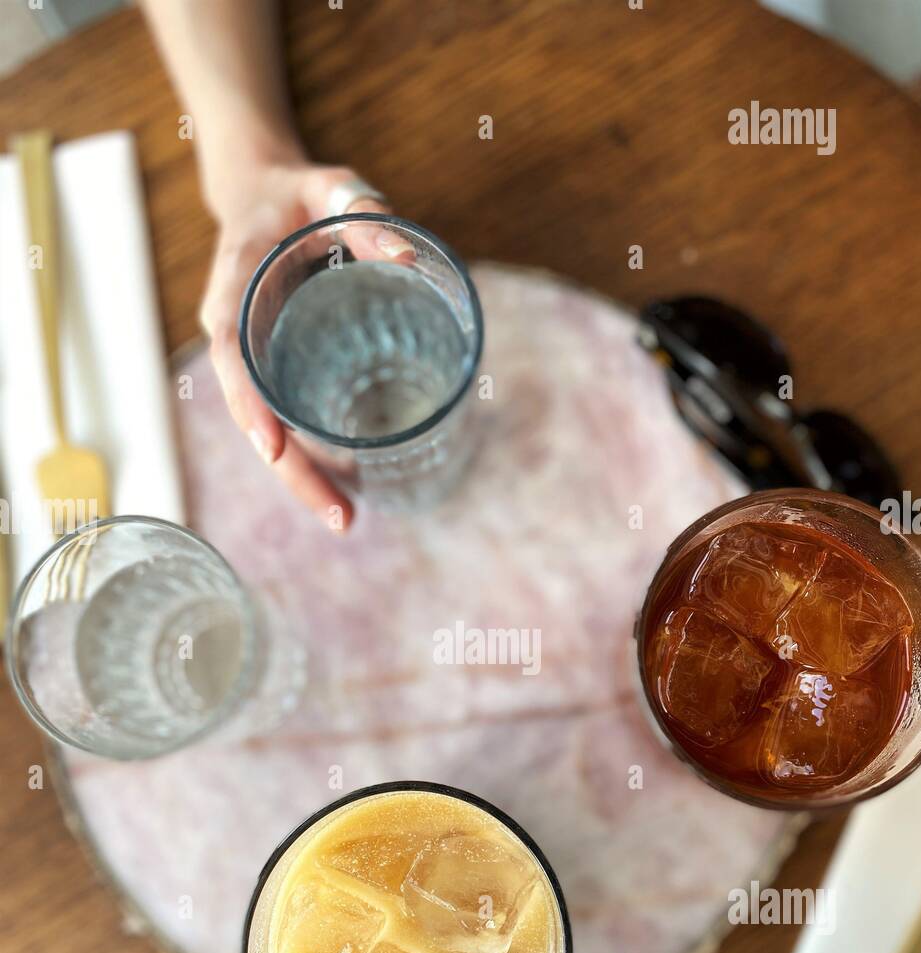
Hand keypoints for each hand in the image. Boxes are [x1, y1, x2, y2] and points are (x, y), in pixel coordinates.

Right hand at [200, 160, 410, 530]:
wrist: (260, 193)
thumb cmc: (298, 192)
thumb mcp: (330, 184)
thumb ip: (364, 210)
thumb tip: (409, 256)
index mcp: (236, 281)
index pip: (231, 348)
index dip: (249, 400)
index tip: (273, 447)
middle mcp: (233, 326)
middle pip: (250, 411)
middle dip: (291, 471)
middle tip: (341, 518)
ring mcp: (249, 352)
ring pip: (265, 426)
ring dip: (301, 478)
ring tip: (345, 519)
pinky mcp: (270, 366)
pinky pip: (284, 416)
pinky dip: (309, 457)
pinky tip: (345, 490)